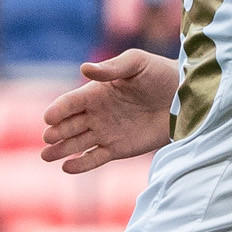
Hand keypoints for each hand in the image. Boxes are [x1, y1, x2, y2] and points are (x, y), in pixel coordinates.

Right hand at [41, 49, 180, 169]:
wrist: (185, 97)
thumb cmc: (161, 74)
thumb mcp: (137, 63)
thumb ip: (111, 68)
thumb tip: (84, 68)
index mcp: (96, 92)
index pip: (70, 102)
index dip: (58, 110)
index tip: (48, 118)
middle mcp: (96, 113)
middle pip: (69, 124)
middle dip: (56, 132)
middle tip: (48, 137)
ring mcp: (105, 132)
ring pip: (76, 143)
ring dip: (61, 149)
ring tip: (46, 156)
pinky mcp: (118, 149)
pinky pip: (94, 158)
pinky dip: (81, 164)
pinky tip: (67, 167)